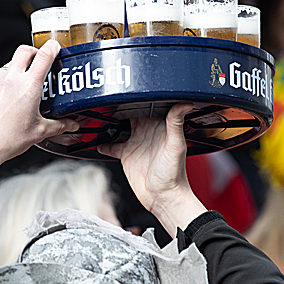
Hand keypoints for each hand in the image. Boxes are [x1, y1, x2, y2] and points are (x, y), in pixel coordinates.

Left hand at [0, 40, 78, 173]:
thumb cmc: (6, 140)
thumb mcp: (39, 132)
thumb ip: (59, 125)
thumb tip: (70, 124)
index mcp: (28, 87)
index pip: (43, 55)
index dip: (52, 47)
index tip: (55, 47)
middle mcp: (10, 80)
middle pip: (24, 50)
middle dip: (34, 52)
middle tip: (39, 60)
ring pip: (9, 64)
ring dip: (18, 68)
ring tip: (22, 84)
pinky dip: (4, 81)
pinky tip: (7, 97)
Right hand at [98, 103, 206, 232]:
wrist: (163, 197)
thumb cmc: (174, 174)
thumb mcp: (175, 145)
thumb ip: (176, 123)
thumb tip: (185, 103)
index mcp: (159, 127)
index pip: (150, 106)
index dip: (142, 96)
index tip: (132, 86)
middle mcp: (147, 133)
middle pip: (133, 113)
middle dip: (123, 105)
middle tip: (111, 95)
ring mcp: (136, 143)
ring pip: (121, 127)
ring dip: (112, 121)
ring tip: (102, 112)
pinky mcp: (127, 155)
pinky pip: (113, 146)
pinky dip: (105, 143)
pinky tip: (97, 140)